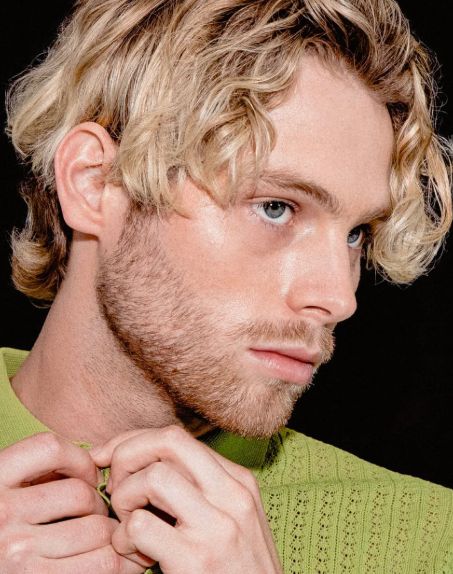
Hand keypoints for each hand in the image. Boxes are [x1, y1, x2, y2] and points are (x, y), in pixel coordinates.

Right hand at [0, 432, 142, 572]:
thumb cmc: (0, 529)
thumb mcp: (3, 494)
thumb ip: (34, 477)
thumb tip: (96, 464)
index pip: (50, 448)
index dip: (80, 459)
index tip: (88, 477)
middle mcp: (2, 513)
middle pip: (81, 495)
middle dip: (100, 505)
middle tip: (99, 518)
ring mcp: (16, 551)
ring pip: (96, 530)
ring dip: (110, 535)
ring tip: (103, 541)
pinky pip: (102, 564)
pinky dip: (119, 562)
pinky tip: (117, 561)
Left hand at [90, 426, 283, 573]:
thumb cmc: (234, 570)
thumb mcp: (230, 518)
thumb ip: (198, 487)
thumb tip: (141, 458)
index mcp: (239, 481)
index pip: (176, 437)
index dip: (133, 442)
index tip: (109, 458)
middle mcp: (233, 495)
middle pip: (168, 440)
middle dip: (126, 454)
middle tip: (114, 487)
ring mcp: (217, 527)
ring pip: (152, 477)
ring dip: (124, 498)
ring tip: (127, 526)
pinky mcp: (196, 560)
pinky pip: (140, 526)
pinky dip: (123, 538)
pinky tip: (134, 555)